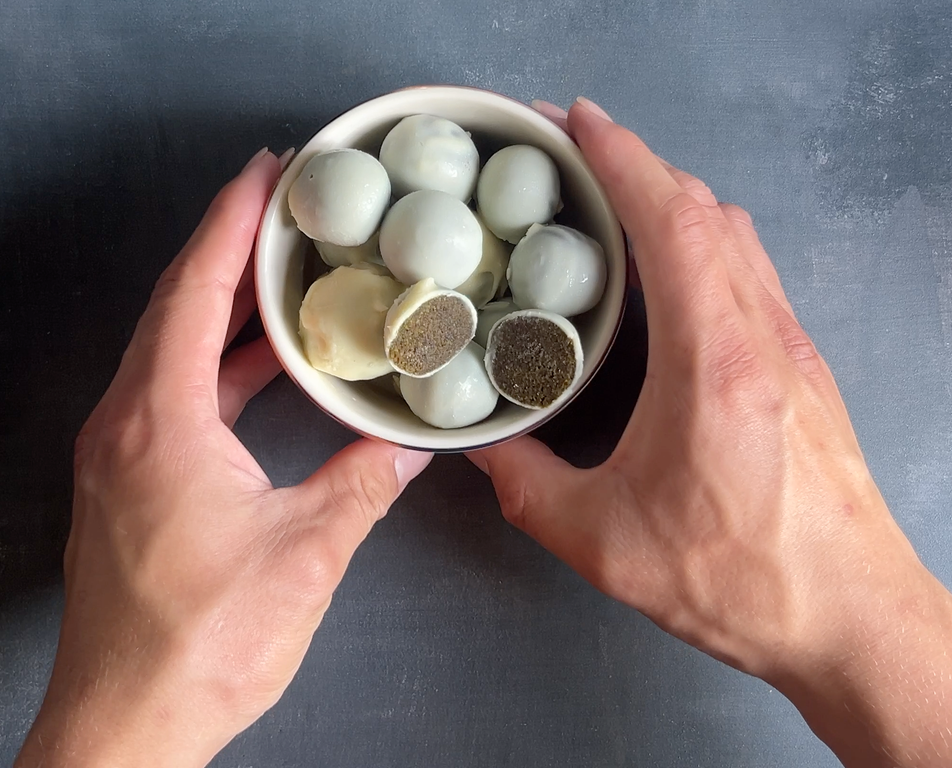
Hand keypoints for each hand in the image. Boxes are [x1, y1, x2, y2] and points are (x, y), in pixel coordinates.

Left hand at [15, 149, 431, 767]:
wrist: (127, 722)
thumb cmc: (198, 643)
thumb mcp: (305, 553)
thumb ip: (363, 485)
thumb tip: (412, 447)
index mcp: (158, 421)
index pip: (193, 291)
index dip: (230, 224)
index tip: (263, 175)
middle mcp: (125, 425)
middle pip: (176, 307)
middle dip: (229, 250)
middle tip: (281, 209)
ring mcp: (121, 455)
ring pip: (172, 351)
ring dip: (224, 308)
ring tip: (280, 275)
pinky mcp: (130, 484)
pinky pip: (173, 395)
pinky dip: (218, 365)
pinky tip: (262, 365)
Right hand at [473, 99, 951, 766]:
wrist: (851, 617)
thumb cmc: (745, 579)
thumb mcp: (604, 540)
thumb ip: (527, 487)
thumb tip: (485, 452)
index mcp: (713, 361)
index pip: (673, 223)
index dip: (621, 159)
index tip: (575, 123)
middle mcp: (762, 336)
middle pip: (707, 211)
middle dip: (638, 165)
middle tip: (575, 156)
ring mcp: (792, 348)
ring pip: (736, 237)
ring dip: (675, 200)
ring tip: (614, 201)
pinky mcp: (802, 370)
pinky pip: (751, 273)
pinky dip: (705, 243)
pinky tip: (670, 273)